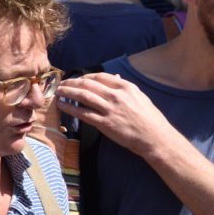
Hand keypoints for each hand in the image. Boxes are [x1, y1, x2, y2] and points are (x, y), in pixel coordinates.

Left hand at [57, 72, 174, 156]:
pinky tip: (61, 106)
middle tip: (62, 84)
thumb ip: (125, 87)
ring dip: (67, 92)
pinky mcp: (105, 123)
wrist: (155, 138)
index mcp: (126, 87)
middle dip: (72, 82)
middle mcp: (116, 96)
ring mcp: (110, 109)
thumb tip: (115, 77)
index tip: (77, 79)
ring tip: (58, 92)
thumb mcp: (140, 97)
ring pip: (82, 96)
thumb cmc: (150, 119)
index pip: (100, 76)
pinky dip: (69, 108)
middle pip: (88, 84)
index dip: (85, 76)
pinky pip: (82, 113)